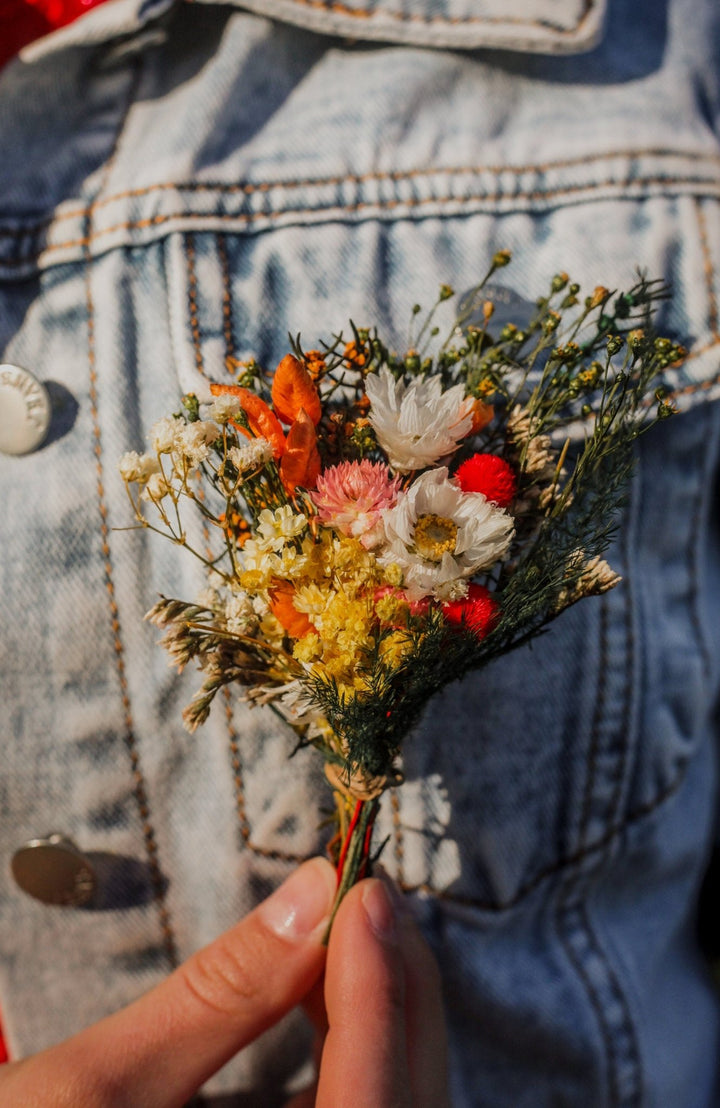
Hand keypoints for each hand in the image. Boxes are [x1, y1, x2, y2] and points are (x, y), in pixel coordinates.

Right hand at [0, 858, 448, 1106]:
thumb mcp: (102, 1081)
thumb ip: (221, 991)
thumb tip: (314, 890)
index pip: (368, 1104)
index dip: (380, 992)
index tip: (365, 890)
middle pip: (401, 1100)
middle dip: (395, 985)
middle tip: (366, 889)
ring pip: (392, 1099)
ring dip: (381, 1004)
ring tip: (346, 916)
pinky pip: (358, 1102)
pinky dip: (355, 1036)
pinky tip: (324, 977)